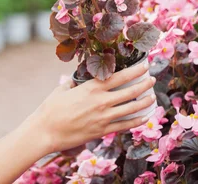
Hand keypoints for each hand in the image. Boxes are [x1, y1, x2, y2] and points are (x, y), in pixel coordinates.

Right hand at [26, 61, 155, 153]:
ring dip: (144, 102)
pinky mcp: (101, 131)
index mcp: (91, 88)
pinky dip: (136, 121)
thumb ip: (72, 83)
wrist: (45, 132)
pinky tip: (145, 117)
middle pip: (129, 91)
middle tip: (152, 79)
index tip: (144, 66)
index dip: (134, 71)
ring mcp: (103, 117)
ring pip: (131, 108)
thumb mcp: (62, 89)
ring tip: (152, 97)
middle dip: (144, 84)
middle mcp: (100, 101)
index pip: (119, 76)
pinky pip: (124, 126)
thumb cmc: (50, 109)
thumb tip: (75, 79)